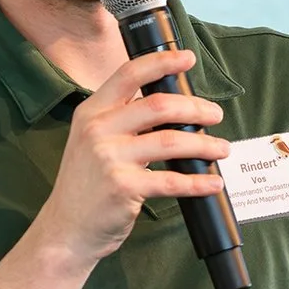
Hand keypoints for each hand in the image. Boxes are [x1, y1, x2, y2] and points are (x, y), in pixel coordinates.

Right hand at [36, 49, 228, 269]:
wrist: (66, 228)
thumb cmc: (87, 185)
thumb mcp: (93, 142)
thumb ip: (122, 121)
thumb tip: (171, 107)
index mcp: (92, 112)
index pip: (128, 73)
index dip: (162, 62)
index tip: (188, 59)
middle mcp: (98, 130)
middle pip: (158, 105)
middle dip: (195, 108)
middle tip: (215, 115)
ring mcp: (109, 158)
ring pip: (170, 142)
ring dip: (203, 144)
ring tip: (222, 148)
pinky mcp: (123, 187)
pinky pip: (170, 181)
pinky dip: (197, 182)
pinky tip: (213, 182)